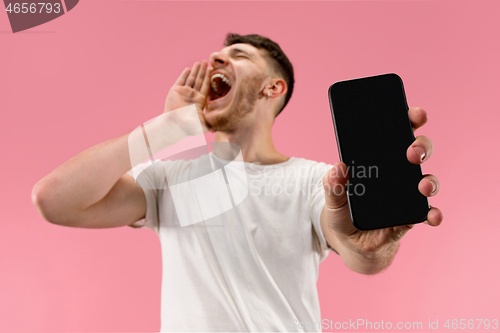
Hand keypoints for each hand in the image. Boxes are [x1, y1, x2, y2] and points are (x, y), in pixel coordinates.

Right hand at [163, 61, 213, 133]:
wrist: (174, 124)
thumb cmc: (188, 126)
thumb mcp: (202, 125)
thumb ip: (210, 124)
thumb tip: (216, 130)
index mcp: (199, 101)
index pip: (206, 87)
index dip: (208, 78)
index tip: (212, 70)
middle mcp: (192, 96)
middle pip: (199, 80)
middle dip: (203, 71)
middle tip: (206, 62)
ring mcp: (183, 92)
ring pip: (191, 79)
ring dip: (195, 71)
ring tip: (199, 63)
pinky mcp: (175, 90)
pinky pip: (181, 80)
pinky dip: (185, 74)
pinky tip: (189, 69)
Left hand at [322, 107, 442, 253]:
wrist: (350, 242)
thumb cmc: (343, 212)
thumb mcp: (332, 197)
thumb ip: (332, 185)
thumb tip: (336, 168)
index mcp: (379, 160)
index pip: (397, 133)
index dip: (410, 120)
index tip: (415, 114)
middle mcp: (398, 174)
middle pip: (418, 152)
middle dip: (421, 146)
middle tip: (411, 152)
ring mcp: (407, 194)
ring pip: (427, 180)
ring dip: (429, 180)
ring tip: (422, 185)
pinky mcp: (411, 216)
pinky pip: (427, 213)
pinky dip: (433, 214)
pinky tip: (432, 215)